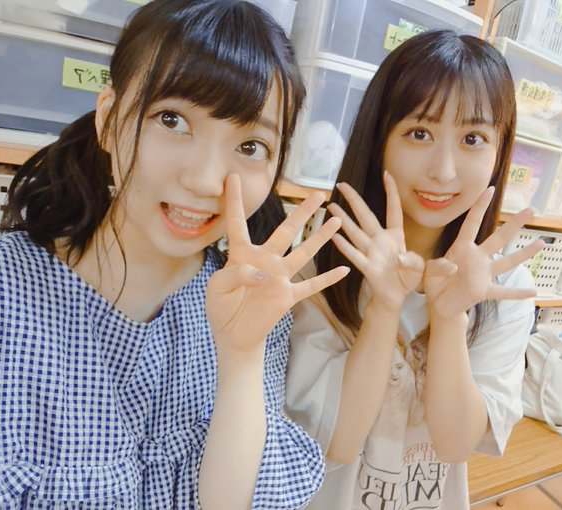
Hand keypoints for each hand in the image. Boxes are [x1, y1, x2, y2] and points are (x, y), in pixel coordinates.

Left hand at [206, 174, 349, 352]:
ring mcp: (279, 278)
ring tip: (336, 220)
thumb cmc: (221, 307)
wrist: (233, 335)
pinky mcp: (287, 296)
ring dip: (320, 237)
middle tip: (318, 194)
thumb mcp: (217, 287)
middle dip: (303, 212)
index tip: (231, 177)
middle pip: (286, 231)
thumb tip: (263, 274)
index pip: (237, 223)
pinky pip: (311, 285)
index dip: (233, 201)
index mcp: (242, 254)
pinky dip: (328, 279)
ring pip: (303, 253)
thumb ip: (236, 274)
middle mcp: (265, 260)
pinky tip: (345, 270)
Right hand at [328, 172, 423, 311]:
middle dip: (354, 200)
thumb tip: (405, 259)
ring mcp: (372, 253)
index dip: (391, 192)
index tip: (387, 174)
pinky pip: (355, 255)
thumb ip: (418, 261)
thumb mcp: (422, 268)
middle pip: (366, 216)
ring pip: (356, 232)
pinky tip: (335, 236)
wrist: (396, 297)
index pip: (393, 209)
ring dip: (344, 219)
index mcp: (396, 236)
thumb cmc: (408, 279)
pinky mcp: (367, 268)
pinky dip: (345, 246)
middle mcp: (381, 241)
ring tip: (332, 206)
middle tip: (342, 185)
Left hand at [424, 187, 543, 321]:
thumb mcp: (429, 270)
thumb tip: (452, 268)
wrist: (438, 303)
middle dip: (514, 224)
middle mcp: (477, 258)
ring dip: (524, 254)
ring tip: (541, 243)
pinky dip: (517, 293)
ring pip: (507, 262)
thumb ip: (438, 266)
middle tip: (531, 210)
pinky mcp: (483, 291)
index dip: (480, 206)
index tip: (490, 189)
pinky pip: (503, 292)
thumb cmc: (434, 281)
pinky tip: (534, 292)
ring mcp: (482, 274)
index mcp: (462, 248)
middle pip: (499, 238)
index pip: (472, 223)